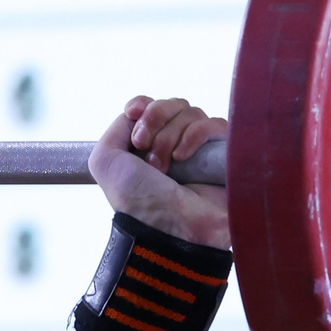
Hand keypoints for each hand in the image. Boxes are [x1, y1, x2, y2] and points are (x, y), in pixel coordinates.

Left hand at [88, 95, 230, 249]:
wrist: (169, 226)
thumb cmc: (137, 200)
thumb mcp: (105, 161)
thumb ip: (115, 128)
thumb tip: (137, 111)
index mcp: (146, 146)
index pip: (151, 105)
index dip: (143, 104)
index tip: (133, 114)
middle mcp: (174, 145)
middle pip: (171, 104)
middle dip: (154, 120)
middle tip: (143, 146)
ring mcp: (201, 149)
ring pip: (191, 113)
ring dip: (170, 135)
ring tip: (165, 165)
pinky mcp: (225, 154)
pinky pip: (214, 125)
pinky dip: (195, 135)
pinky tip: (183, 157)